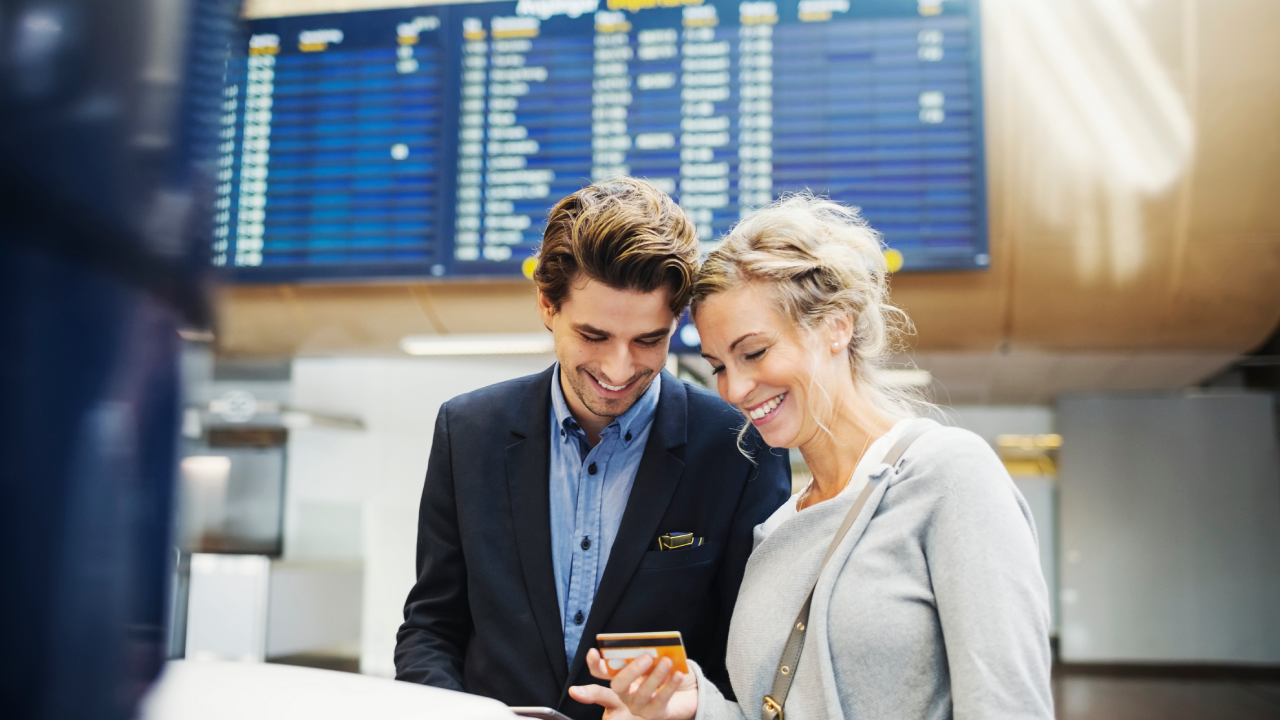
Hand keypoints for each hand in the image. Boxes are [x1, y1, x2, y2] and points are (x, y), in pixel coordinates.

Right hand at [568, 648, 697, 719]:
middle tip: (646, 657)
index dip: (595, 664)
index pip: (602, 672)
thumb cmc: (669, 669)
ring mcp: (639, 706)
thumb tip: (650, 645)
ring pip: (642, 693)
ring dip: (655, 676)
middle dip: (630, 671)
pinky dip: (669, 686)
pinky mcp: (655, 714)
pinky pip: (660, 700)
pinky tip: (677, 675)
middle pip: (619, 685)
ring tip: (667, 661)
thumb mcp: (658, 657)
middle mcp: (626, 693)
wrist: (688, 689)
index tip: (593, 652)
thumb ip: (650, 652)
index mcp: (622, 676)